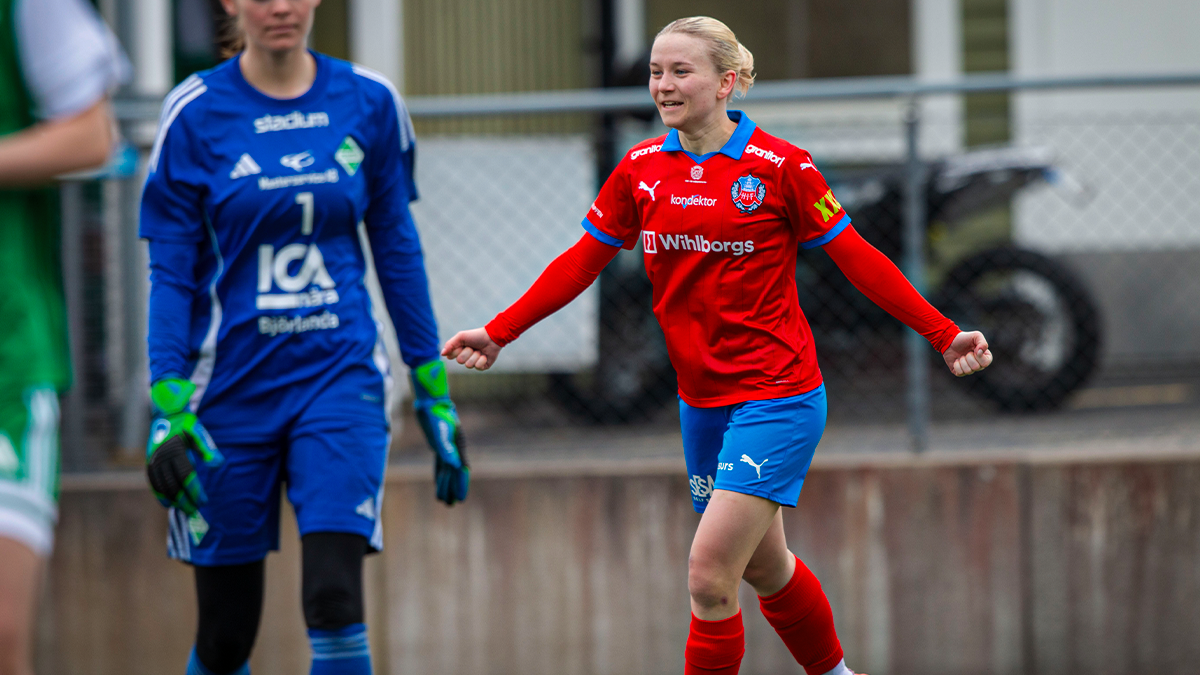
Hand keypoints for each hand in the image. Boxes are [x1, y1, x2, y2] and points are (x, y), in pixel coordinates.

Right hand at [145, 378, 222, 514]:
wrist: (166, 414)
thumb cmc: (186, 424)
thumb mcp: (200, 433)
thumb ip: (209, 450)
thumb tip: (218, 466)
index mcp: (175, 450)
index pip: (186, 476)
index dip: (194, 490)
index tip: (203, 501)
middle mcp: (161, 457)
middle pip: (173, 484)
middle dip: (184, 499)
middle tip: (194, 511)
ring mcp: (153, 460)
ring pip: (162, 486)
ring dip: (173, 500)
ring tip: (184, 509)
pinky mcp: (149, 462)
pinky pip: (153, 482)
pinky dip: (160, 494)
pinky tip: (168, 503)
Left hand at [411, 360, 469, 504]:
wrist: (430, 401)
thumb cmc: (435, 414)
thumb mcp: (439, 432)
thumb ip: (447, 449)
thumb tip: (455, 466)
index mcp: (458, 446)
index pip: (461, 471)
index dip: (461, 485)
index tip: (460, 499)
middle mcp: (455, 448)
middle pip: (455, 473)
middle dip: (453, 488)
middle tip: (451, 504)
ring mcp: (447, 447)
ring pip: (447, 470)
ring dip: (445, 484)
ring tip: (443, 500)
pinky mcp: (438, 445)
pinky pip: (440, 464)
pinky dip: (439, 474)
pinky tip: (439, 482)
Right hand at [441, 327, 501, 370]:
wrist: (492, 338)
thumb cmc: (476, 336)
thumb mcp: (461, 337)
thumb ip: (450, 344)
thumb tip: (442, 354)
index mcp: (458, 351)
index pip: (451, 356)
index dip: (457, 350)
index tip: (462, 344)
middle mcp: (465, 358)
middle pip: (460, 361)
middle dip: (467, 352)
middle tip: (473, 347)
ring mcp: (473, 363)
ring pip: (469, 365)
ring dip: (475, 356)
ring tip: (480, 350)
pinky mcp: (481, 366)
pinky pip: (478, 367)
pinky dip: (482, 359)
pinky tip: (485, 355)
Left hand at [942, 331, 993, 376]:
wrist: (950, 341)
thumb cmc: (965, 338)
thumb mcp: (976, 336)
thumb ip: (982, 342)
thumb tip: (980, 352)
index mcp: (985, 357)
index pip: (985, 363)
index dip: (978, 357)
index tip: (974, 350)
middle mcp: (979, 365)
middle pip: (976, 367)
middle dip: (969, 357)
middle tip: (966, 352)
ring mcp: (970, 370)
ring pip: (968, 371)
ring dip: (962, 361)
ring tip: (961, 356)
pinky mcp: (960, 372)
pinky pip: (959, 372)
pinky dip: (956, 365)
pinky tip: (957, 360)